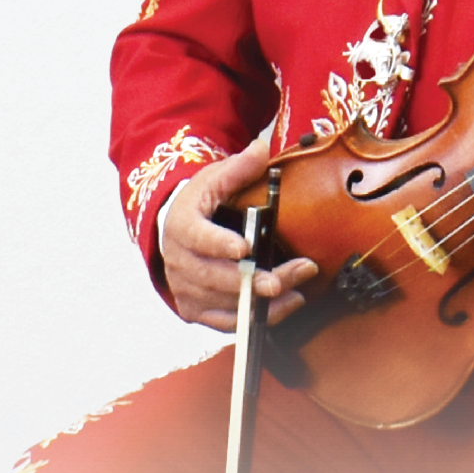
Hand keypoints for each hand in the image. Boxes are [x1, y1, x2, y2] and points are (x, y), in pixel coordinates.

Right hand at [153, 133, 313, 333]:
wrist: (179, 231)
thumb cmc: (202, 206)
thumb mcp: (216, 180)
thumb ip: (239, 168)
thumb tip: (261, 150)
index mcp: (181, 225)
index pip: (196, 236)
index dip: (219, 244)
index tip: (244, 248)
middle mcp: (177, 260)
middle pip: (213, 276)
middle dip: (250, 280)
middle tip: (281, 281)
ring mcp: (185, 287)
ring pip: (223, 302)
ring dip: (261, 302)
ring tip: (296, 292)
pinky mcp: (195, 309)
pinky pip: (225, 322)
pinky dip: (255, 318)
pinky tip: (284, 306)